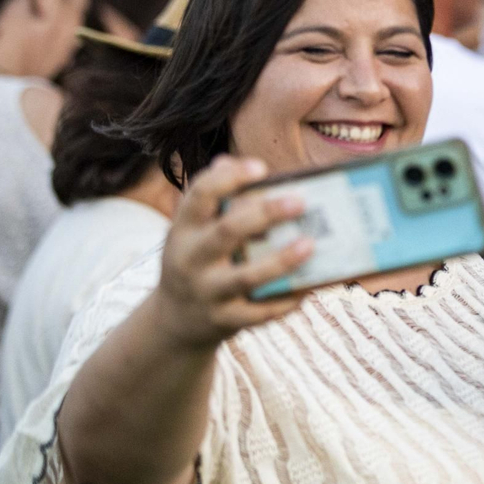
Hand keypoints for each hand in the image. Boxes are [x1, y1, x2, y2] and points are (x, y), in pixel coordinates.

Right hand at [151, 155, 313, 351]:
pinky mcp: (224, 321)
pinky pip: (259, 312)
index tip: (261, 167)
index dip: (228, 179)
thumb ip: (213, 199)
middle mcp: (190, 259)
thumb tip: (235, 161)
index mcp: (183, 229)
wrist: (173, 321)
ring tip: (310, 244)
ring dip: (281, 261)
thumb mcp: (192, 230)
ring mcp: (207, 293)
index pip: (199, 196)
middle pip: (227, 232)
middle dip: (264, 215)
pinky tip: (309, 287)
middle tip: (300, 201)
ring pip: (246, 277)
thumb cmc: (196, 260)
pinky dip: (285, 301)